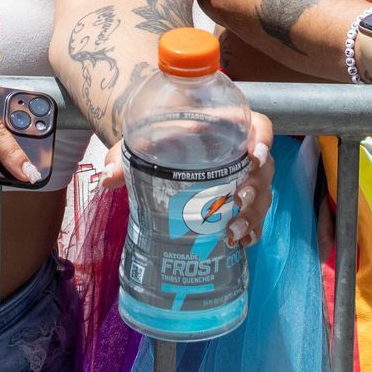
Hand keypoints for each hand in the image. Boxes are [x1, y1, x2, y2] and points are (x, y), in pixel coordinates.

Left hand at [101, 112, 276, 246]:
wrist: (159, 147)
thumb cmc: (159, 135)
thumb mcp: (144, 140)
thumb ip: (126, 155)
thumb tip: (107, 177)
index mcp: (228, 126)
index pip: (259, 126)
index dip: (262, 139)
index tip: (255, 156)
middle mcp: (242, 152)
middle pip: (263, 168)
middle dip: (256, 189)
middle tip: (238, 203)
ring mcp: (242, 179)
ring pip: (261, 196)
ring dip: (253, 216)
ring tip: (232, 234)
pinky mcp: (237, 202)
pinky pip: (253, 216)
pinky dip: (250, 231)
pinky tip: (240, 245)